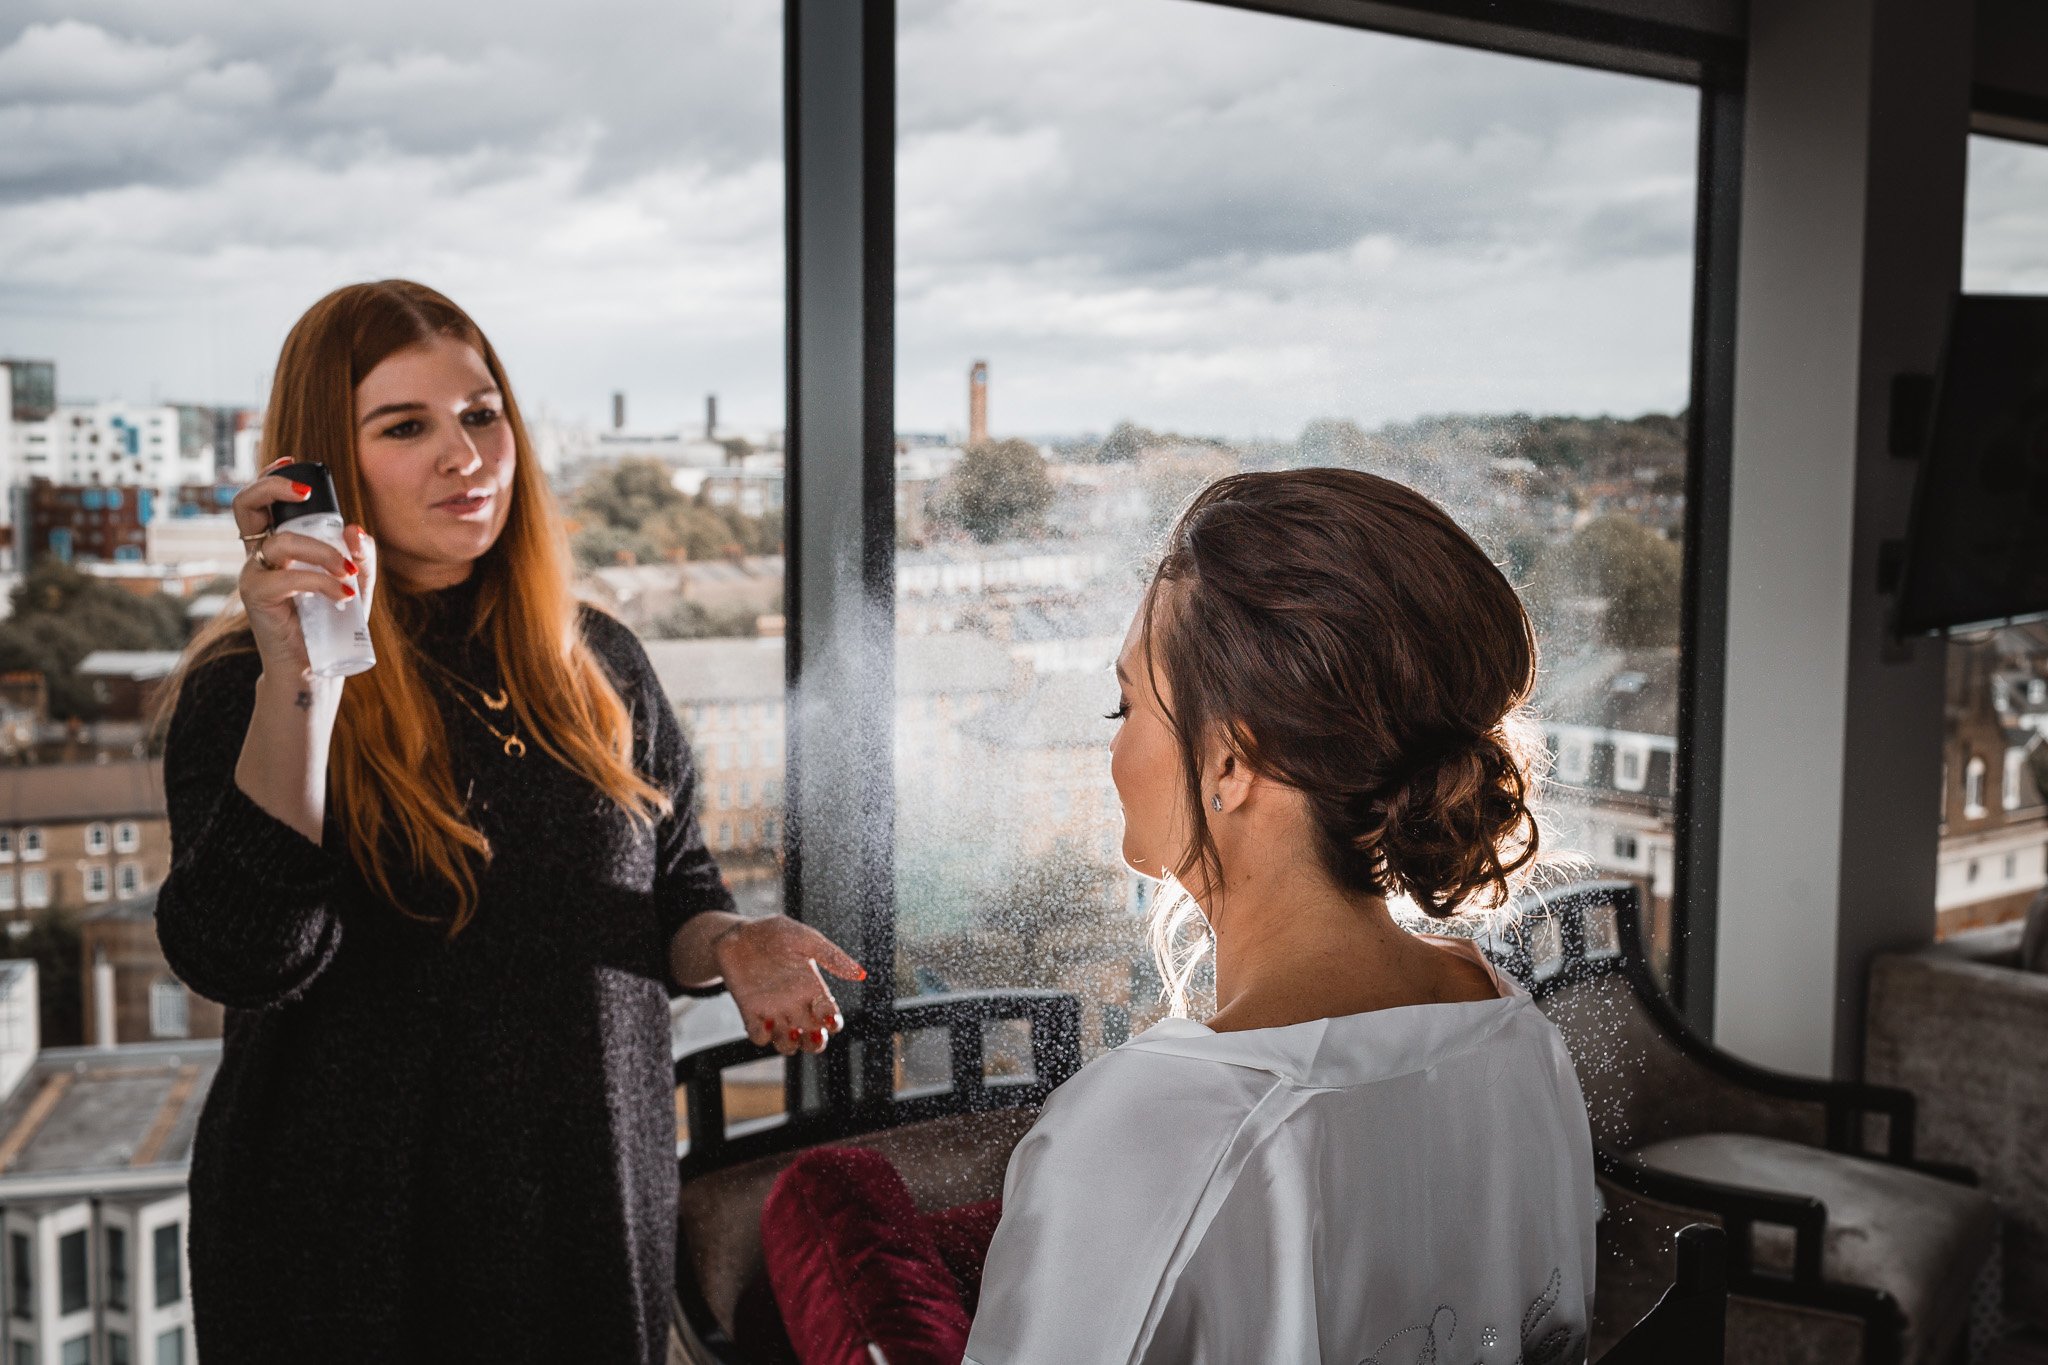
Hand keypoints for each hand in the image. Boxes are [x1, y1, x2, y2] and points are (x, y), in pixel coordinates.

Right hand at [234, 456, 375, 677]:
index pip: (259, 502)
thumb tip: (357, 528)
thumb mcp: (355, 583)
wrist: (314, 666)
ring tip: (349, 574)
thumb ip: (360, 556)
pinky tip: (344, 595)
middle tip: (308, 495)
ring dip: (323, 552)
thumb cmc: (330, 622)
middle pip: (245, 504)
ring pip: (282, 541)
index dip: (269, 477)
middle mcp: (258, 555)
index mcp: (275, 544)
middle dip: (273, 487)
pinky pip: (289, 576)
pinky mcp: (256, 596)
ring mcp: (253, 575)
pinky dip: (322, 582)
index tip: (292, 462)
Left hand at [713, 916, 865, 1055]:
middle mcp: (795, 1003)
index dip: (833, 1024)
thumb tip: (860, 974)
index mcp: (812, 988)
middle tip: (813, 1035)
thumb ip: (832, 957)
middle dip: (816, 1044)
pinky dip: (763, 1036)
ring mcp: (772, 1010)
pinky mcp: (750, 1012)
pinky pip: (759, 1036)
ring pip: (788, 1043)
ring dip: (791, 1045)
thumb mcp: (806, 939)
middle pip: (812, 1037)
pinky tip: (765, 1021)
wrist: (738, 933)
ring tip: (790, 1031)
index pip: (829, 1016)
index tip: (828, 1019)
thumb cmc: (774, 932)